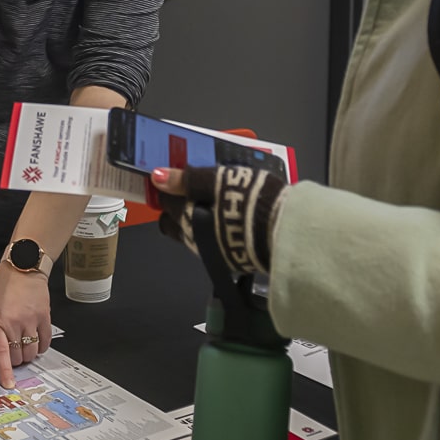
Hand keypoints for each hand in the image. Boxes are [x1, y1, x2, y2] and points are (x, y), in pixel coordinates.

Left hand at [0, 263, 51, 389]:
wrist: (23, 268)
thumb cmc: (5, 287)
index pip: (1, 352)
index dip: (5, 371)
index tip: (8, 383)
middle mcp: (14, 322)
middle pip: (18, 356)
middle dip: (15, 361)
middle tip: (13, 357)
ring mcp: (31, 320)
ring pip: (32, 352)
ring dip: (27, 355)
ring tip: (23, 348)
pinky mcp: (45, 317)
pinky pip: (45, 342)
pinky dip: (40, 347)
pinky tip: (36, 343)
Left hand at [152, 164, 288, 276]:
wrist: (281, 231)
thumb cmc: (249, 200)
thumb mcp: (218, 179)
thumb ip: (188, 179)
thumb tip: (158, 177)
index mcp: (186, 215)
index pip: (165, 201)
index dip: (169, 189)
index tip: (177, 181)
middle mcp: (193, 237)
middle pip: (172, 225)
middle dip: (177, 211)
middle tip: (193, 194)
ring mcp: (211, 253)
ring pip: (192, 237)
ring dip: (196, 224)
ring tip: (215, 208)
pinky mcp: (230, 262)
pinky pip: (213, 246)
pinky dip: (216, 235)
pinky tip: (231, 224)